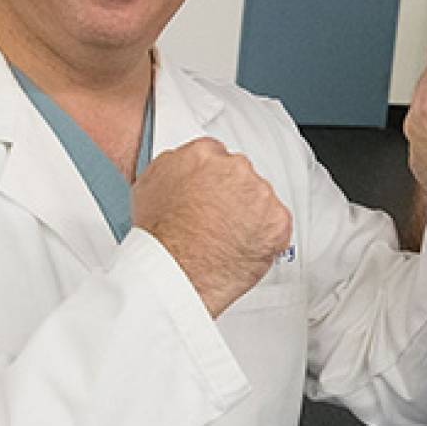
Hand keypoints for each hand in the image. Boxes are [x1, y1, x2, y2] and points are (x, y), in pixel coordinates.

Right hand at [131, 137, 292, 316]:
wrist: (175, 270)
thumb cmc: (159, 237)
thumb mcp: (149, 186)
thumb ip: (173, 169)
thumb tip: (182, 168)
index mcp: (203, 155)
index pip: (218, 157)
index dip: (213, 182)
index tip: (212, 196)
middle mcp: (235, 168)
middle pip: (241, 177)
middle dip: (233, 199)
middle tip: (217, 223)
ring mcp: (259, 194)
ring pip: (261, 202)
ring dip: (250, 218)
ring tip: (226, 241)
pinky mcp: (277, 221)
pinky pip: (277, 227)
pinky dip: (266, 240)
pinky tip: (243, 249)